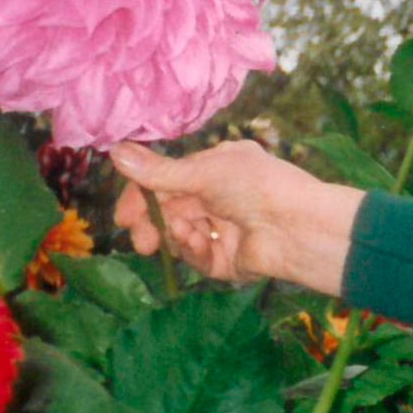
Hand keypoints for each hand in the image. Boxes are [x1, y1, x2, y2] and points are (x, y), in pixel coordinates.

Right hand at [110, 141, 365, 295]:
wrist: (299, 226)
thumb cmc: (256, 186)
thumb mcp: (204, 173)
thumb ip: (159, 172)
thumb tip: (114, 151)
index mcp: (216, 170)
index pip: (167, 183)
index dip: (142, 199)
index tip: (122, 217)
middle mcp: (219, 198)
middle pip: (170, 213)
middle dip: (151, 226)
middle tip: (140, 241)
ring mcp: (224, 230)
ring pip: (181, 236)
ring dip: (174, 236)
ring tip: (179, 234)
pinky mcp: (230, 261)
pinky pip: (200, 258)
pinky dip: (194, 250)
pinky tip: (198, 242)